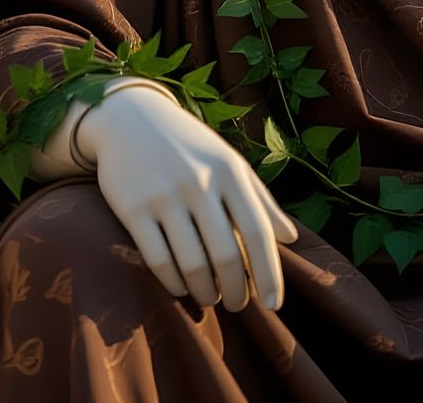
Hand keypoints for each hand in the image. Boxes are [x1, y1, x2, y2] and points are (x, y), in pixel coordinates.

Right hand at [79, 87, 300, 311]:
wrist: (131, 118)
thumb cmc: (190, 147)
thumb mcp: (229, 163)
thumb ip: (261, 200)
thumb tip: (291, 239)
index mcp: (230, 171)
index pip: (257, 232)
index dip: (268, 273)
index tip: (274, 305)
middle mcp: (199, 182)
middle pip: (225, 255)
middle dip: (235, 290)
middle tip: (237, 305)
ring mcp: (164, 195)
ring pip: (192, 263)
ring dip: (205, 291)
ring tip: (211, 298)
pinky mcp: (132, 208)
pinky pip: (158, 259)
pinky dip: (173, 283)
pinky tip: (181, 288)